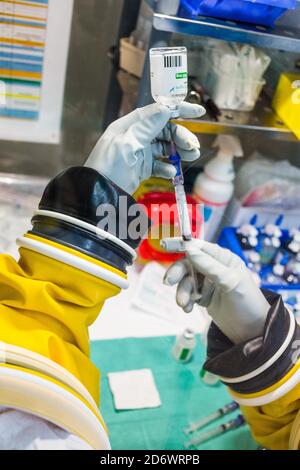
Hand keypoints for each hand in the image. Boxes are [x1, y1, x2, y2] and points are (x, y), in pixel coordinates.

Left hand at [85, 102, 204, 193]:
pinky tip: (171, 173)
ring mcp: (139, 153)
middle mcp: (136, 137)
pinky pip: (160, 165)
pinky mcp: (142, 169)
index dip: (178, 110)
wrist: (99, 194)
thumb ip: (147, 127)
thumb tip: (165, 108)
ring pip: (165, 147)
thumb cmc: (108, 166)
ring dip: (179, 151)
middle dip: (181, 137)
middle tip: (193, 148)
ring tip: (190, 157)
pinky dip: (168, 168)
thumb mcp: (127, 144)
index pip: (157, 112)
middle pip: (165, 131)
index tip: (198, 112)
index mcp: (130, 126)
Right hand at [163, 238, 269, 343]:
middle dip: (178, 273)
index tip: (166, 245)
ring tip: (183, 304)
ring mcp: (208, 283)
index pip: (200, 247)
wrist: (252, 332)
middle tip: (168, 282)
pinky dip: (185, 300)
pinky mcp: (204, 297)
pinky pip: (188, 294)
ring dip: (182, 291)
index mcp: (223, 259)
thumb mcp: (229, 281)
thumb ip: (209, 265)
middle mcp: (214, 268)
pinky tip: (188, 309)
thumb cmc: (247, 303)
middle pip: (188, 264)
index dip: (183, 245)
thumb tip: (189, 249)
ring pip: (186, 280)